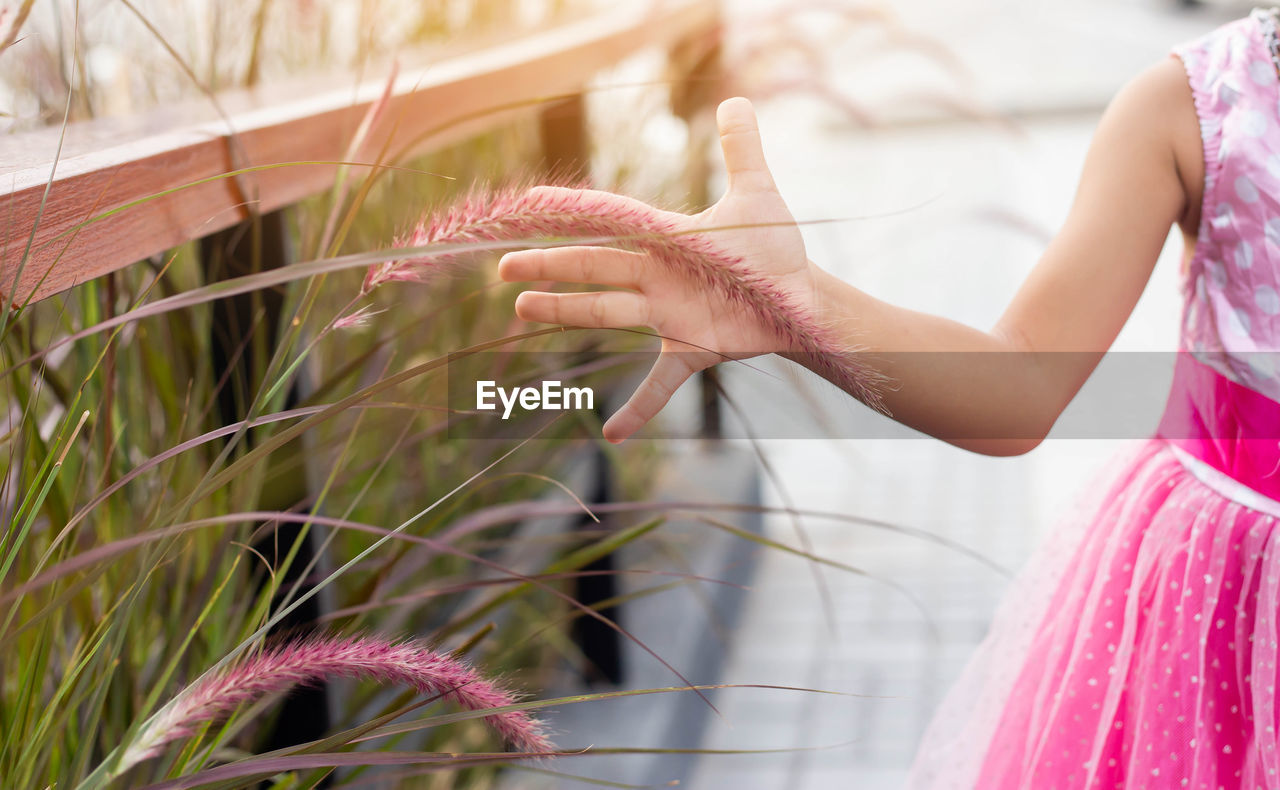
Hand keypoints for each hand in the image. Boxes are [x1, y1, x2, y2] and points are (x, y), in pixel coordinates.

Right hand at [498, 97, 815, 442]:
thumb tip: (735, 100)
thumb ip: (743, 149)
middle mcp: (657, 276)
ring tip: (523, 310)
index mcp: (666, 239)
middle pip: (594, 266)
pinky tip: (613, 435)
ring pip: (609, 312)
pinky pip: (661, 384)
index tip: (529, 204)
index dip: (570, 210)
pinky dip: (640, 408)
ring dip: (568, 312)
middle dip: (549, 264)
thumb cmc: (777, 250)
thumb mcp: (759, 197)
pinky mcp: (691, 349)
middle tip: (502, 267)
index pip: (609, 218)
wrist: (802, 300)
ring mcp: (668, 315)